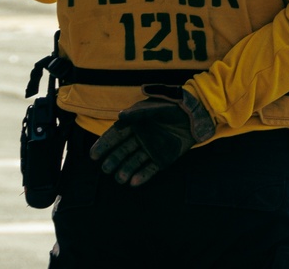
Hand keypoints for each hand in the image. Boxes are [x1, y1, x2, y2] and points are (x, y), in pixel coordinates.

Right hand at [90, 86, 213, 186]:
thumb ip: (137, 114)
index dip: (104, 144)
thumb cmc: (171, 106)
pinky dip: (142, 176)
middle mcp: (140, 138)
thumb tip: (119, 117)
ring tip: (119, 178)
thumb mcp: (154, 108)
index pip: (115, 135)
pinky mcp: (162, 159)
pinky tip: (133, 182)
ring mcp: (151, 149)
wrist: (194, 115)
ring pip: (134, 162)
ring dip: (126, 170)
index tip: (93, 155)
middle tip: (105, 169)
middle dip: (113, 160)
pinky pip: (150, 169)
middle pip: (123, 151)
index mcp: (135, 124)